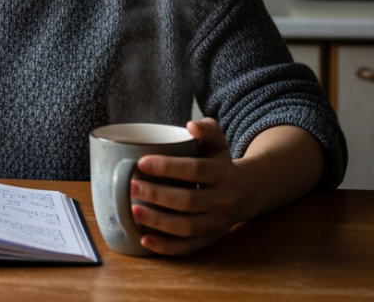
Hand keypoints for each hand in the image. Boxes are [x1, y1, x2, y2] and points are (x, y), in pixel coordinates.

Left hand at [129, 118, 247, 255]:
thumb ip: (207, 129)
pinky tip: (144, 240)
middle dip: (157, 195)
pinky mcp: (208, 240)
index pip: (196, 170)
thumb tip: (191, 125)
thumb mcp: (218, 143)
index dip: (168, 167)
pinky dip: (165, 247)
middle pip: (189, 201)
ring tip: (133, 210)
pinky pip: (187, 248)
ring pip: (187, 228)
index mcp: (224, 174)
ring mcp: (216, 224)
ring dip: (158, 221)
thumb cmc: (218, 164)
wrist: (243, 193)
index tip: (141, 162)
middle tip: (131, 186)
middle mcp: (223, 201)